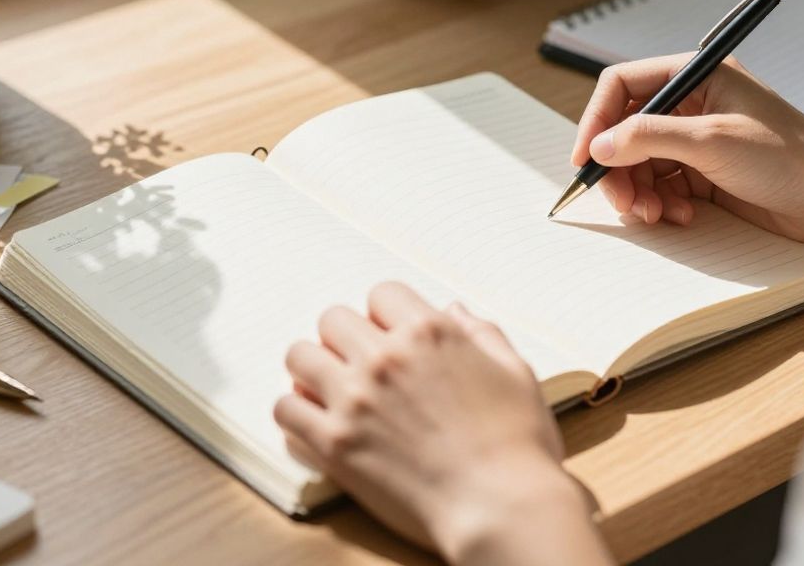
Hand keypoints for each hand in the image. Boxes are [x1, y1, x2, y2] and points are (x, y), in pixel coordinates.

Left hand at [274, 283, 605, 564]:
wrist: (503, 509)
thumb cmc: (518, 447)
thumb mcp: (516, 374)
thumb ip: (482, 334)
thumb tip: (454, 310)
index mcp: (429, 333)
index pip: (381, 294)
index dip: (385, 316)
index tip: (390, 336)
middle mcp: (385, 357)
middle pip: (333, 319)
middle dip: (345, 338)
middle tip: (358, 365)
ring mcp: (354, 399)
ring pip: (299, 356)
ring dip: (313, 369)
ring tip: (329, 390)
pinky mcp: (334, 443)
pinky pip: (285, 409)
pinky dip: (296, 413)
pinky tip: (315, 423)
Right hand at [572, 53, 803, 244]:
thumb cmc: (791, 158)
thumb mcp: (712, 140)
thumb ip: (649, 137)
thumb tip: (599, 146)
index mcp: (697, 77)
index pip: (624, 86)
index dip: (597, 120)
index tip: (585, 158)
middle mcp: (693, 105)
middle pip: (626, 131)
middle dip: (618, 168)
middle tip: (623, 201)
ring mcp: (698, 142)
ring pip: (640, 164)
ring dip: (639, 192)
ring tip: (654, 215)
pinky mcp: (705, 176)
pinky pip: (661, 188)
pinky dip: (661, 205)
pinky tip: (680, 217)